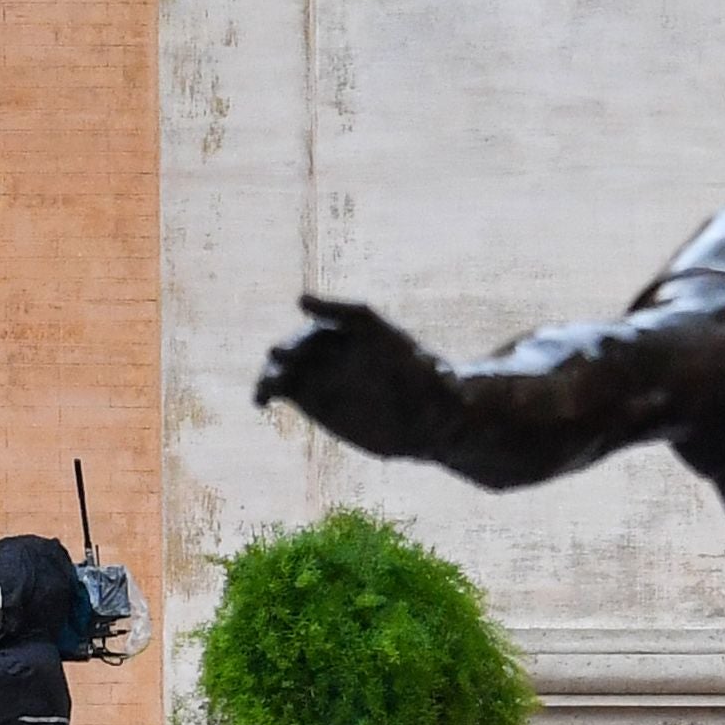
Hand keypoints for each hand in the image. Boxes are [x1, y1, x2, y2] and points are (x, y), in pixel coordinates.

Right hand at [255, 294, 471, 460]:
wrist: (420, 420)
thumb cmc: (435, 398)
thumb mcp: (447, 393)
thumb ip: (448, 388)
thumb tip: (462, 393)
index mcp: (376, 332)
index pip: (349, 315)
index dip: (326, 308)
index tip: (303, 303)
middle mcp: (344, 346)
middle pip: (314, 338)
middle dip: (296, 344)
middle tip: (280, 353)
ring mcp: (323, 369)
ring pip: (291, 362)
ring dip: (276, 369)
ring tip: (268, 387)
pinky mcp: (308, 394)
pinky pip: (281, 387)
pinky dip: (268, 391)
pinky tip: (261, 402)